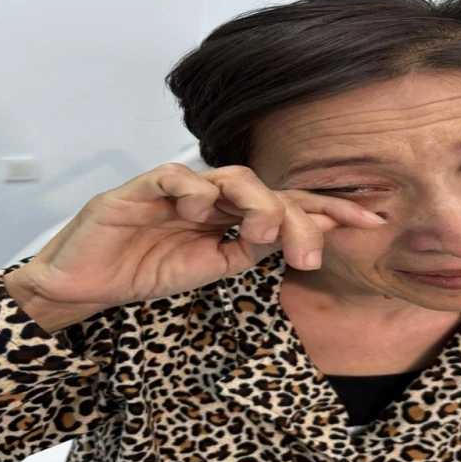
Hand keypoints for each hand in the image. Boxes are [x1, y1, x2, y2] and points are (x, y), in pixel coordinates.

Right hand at [10, 163, 386, 313]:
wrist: (89, 283)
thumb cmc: (149, 270)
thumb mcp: (214, 268)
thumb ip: (251, 249)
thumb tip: (299, 235)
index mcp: (234, 214)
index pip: (289, 203)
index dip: (329, 208)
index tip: (370, 220)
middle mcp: (215, 195)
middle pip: (271, 190)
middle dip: (299, 217)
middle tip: (309, 255)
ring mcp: (182, 188)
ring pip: (233, 178)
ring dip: (256, 203)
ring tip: (262, 233)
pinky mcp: (144, 187)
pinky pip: (177, 178)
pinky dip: (194, 191)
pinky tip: (201, 212)